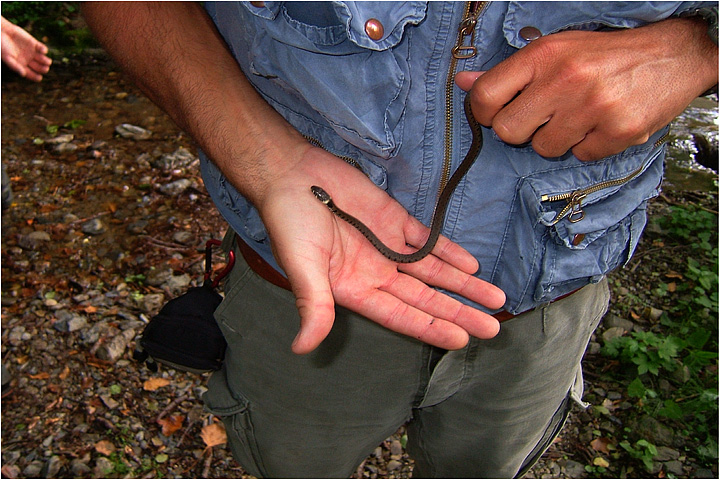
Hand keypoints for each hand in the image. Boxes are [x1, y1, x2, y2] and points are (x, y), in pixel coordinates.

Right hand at [1, 16, 51, 81]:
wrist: (1, 32)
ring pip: (43, 59)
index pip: (32, 74)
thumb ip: (15, 66)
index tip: (39, 78)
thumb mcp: (7, 58)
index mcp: (22, 66)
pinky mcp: (34, 44)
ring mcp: (32, 52)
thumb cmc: (2, 47)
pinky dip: (44, 50)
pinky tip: (43, 51)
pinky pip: (42, 48)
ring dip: (46, 61)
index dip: (36, 77)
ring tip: (48, 62)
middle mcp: (29, 60)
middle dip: (43, 69)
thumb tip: (23, 74)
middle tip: (45, 69)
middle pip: (40, 68)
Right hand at [259, 146, 505, 353]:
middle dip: (458, 312)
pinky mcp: (394, 219)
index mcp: (354, 289)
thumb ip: (312, 305)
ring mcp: (388, 246)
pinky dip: (450, 250)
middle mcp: (376, 273)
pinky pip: (427, 239)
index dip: (430, 327)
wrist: (291, 173)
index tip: (461, 339)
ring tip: (494, 298)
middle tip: (492, 327)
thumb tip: (301, 349)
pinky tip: (472, 263)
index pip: (400, 315)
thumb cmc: (289, 222)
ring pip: (433, 271)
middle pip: (425, 297)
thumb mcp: (301, 266)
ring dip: (463, 284)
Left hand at [456, 18, 717, 160]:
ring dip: (556, 138)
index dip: (482, 113)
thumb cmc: (604, 54)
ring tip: (578, 115)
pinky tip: (601, 124)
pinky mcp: (617, 131)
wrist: (673, 54)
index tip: (492, 114)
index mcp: (544, 55)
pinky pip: (580, 156)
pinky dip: (588, 146)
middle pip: (507, 131)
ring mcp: (593, 107)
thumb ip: (509, 71)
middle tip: (542, 116)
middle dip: (519, 130)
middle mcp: (565, 79)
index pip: (485, 96)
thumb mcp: (555, 49)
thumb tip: (463, 83)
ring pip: (543, 149)